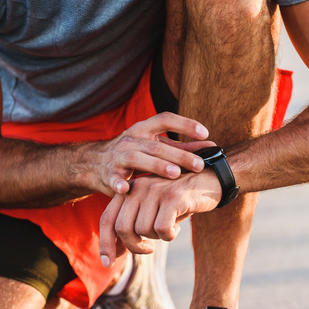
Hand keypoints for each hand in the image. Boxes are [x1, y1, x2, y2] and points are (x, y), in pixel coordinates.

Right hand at [90, 112, 214, 195]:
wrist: (95, 163)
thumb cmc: (135, 153)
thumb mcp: (157, 146)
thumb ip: (183, 147)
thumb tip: (213, 147)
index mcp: (144, 129)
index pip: (165, 119)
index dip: (185, 124)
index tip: (205, 132)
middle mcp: (131, 138)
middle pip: (156, 144)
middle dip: (179, 155)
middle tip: (198, 165)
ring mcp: (117, 156)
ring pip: (137, 157)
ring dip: (156, 166)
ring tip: (175, 175)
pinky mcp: (107, 174)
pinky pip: (113, 178)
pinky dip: (119, 183)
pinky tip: (127, 189)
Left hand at [99, 170, 222, 265]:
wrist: (210, 180)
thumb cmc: (178, 201)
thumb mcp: (152, 209)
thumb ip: (133, 224)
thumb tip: (115, 253)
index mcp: (129, 190)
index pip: (107, 219)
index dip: (106, 244)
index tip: (107, 263)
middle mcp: (138, 187)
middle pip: (123, 228)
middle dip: (134, 246)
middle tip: (148, 250)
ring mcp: (155, 190)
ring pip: (143, 230)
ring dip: (157, 238)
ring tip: (168, 228)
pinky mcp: (173, 196)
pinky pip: (162, 229)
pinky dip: (169, 235)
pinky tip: (177, 227)